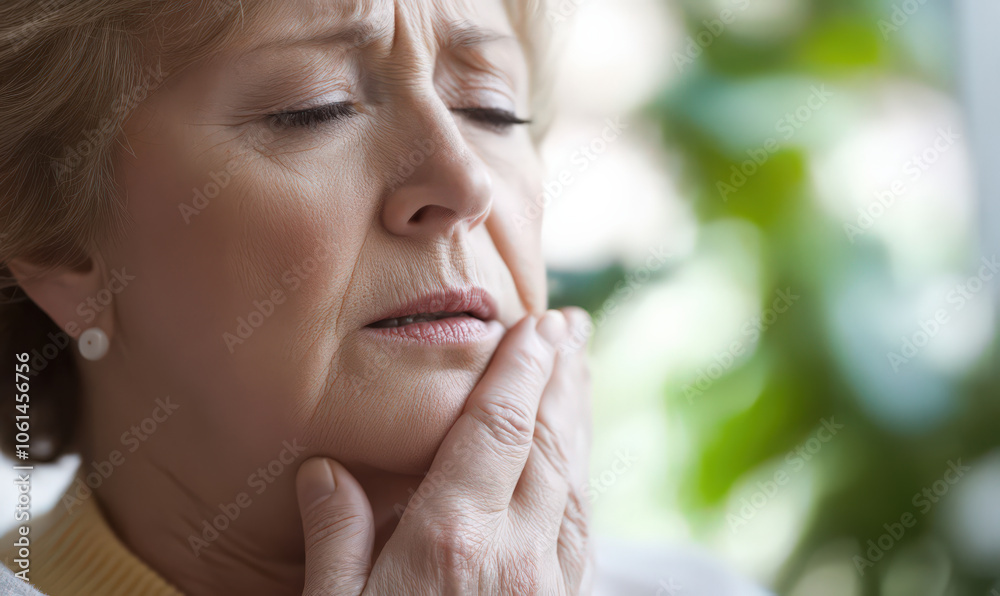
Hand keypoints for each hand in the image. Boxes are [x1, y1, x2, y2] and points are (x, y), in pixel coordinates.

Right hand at [295, 309, 592, 594]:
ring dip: (576, 417)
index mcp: (451, 541)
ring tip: (578, 370)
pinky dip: (577, 475)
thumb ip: (335, 540)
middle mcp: (515, 554)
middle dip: (559, 375)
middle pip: (546, 442)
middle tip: (568, 325)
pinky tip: (572, 460)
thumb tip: (323, 472)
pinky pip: (579, 525)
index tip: (536, 324)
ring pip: (571, 480)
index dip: (521, 369)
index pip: (497, 428)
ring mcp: (550, 584)